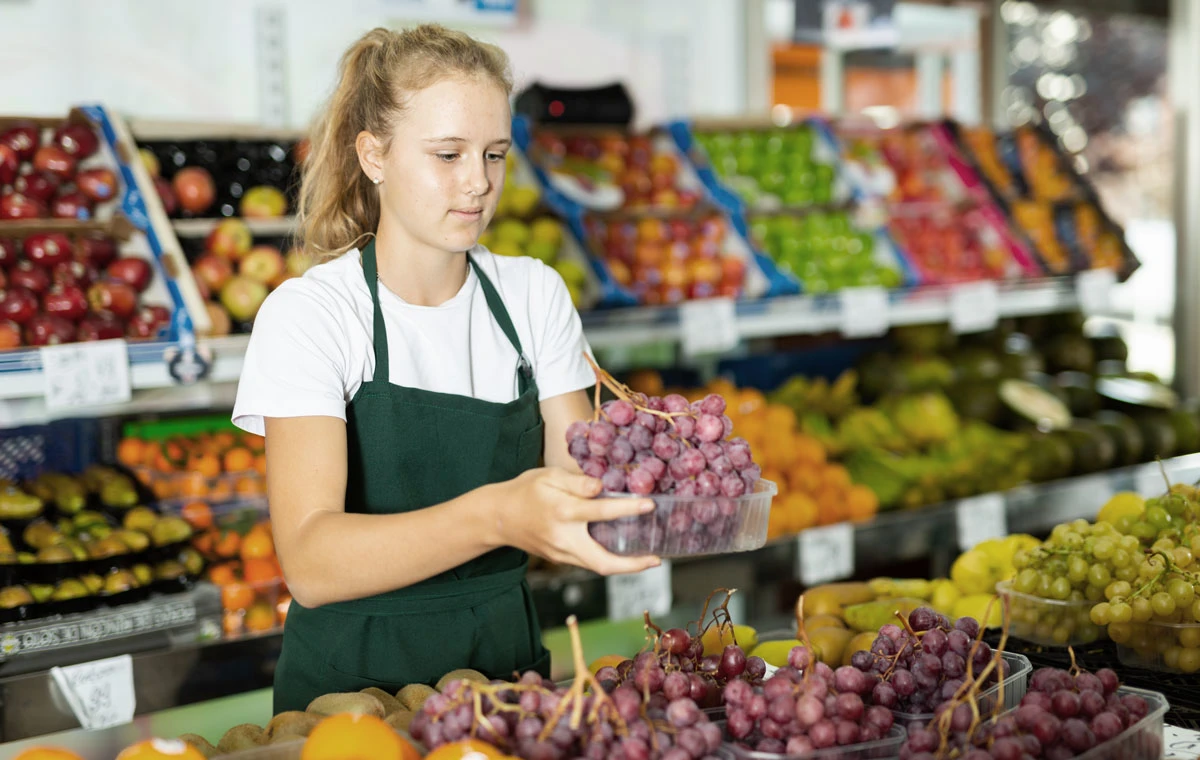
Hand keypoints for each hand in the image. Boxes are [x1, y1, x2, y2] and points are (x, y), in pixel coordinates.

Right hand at [491, 467, 660, 575]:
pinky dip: (608, 560)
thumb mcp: (549, 475)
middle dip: (632, 566)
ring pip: (597, 567)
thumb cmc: (525, 490)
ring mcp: (560, 553)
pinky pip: (588, 562)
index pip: (600, 512)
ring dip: (624, 566)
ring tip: (648, 558)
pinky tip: (623, 553)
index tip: (650, 504)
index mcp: (562, 511)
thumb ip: (577, 482)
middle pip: (602, 561)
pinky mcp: (559, 558)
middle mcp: (563, 537)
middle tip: (656, 560)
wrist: (497, 516)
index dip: (628, 509)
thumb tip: (601, 486)